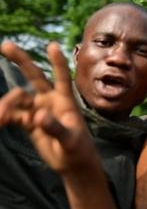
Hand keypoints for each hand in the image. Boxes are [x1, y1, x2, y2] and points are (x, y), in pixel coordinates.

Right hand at [0, 41, 97, 173]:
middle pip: (35, 76)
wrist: (72, 163)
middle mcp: (51, 100)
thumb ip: (55, 128)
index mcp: (66, 101)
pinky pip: (12, 114)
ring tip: (1, 118)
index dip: (57, 62)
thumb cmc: (78, 150)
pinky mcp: (29, 121)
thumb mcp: (70, 141)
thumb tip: (38, 116)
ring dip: (6, 104)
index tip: (53, 45)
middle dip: (21, 60)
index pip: (62, 77)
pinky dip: (4, 117)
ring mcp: (39, 109)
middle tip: (5, 45)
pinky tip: (1, 123)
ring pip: (17, 98)